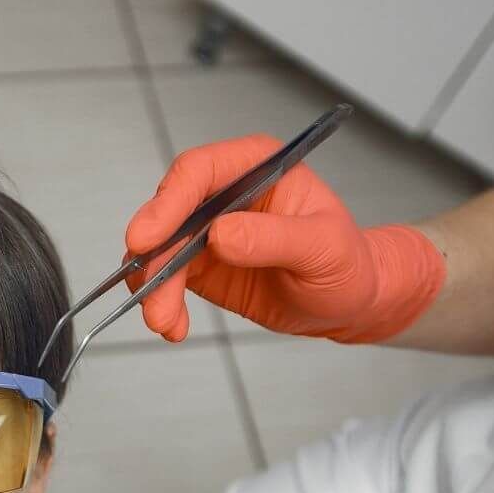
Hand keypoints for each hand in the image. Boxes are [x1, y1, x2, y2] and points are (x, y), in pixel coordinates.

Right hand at [125, 134, 444, 343]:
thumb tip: (221, 234)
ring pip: (159, 250)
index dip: (167, 201)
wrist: (346, 302)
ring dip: (153, 287)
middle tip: (150, 294)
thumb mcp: (323, 248)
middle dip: (153, 256)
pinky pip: (164, 278)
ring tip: (166, 322)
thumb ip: (273, 238)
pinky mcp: (199, 265)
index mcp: (257, 167)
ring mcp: (207, 229)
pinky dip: (161, 302)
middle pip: (168, 212)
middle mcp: (225, 193)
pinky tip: (173, 325)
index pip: (199, 172)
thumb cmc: (346, 264)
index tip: (147, 238)